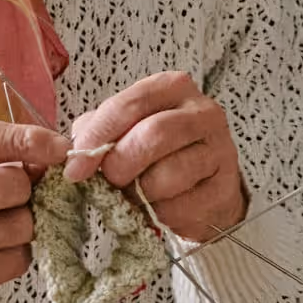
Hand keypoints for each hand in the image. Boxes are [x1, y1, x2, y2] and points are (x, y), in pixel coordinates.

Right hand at [0, 118, 64, 302]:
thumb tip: (51, 155)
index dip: (29, 140)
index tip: (61, 147)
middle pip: (2, 182)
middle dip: (25, 188)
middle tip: (19, 197)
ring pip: (18, 224)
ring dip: (26, 223)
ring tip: (5, 226)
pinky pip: (17, 259)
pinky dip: (20, 253)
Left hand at [66, 70, 246, 246]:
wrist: (202, 185)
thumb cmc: (156, 152)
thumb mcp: (123, 131)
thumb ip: (96, 132)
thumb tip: (75, 155)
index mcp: (171, 88)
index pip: (128, 105)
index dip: (97, 138)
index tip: (76, 169)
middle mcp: (202, 112)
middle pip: (153, 135)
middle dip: (121, 166)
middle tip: (110, 182)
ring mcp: (220, 149)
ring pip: (169, 175)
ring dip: (141, 194)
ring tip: (137, 194)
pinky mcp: (226, 186)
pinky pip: (183, 206)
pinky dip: (161, 214)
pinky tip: (160, 207)